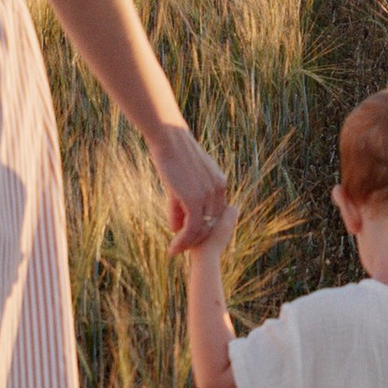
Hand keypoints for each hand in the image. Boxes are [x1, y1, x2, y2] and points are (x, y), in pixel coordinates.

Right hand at [154, 124, 230, 254]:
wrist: (168, 137)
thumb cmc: (172, 156)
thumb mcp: (180, 182)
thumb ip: (181, 205)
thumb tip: (176, 227)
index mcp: (219, 182)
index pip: (215, 214)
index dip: (203, 228)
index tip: (189, 237)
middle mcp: (218, 189)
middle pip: (210, 224)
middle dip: (196, 239)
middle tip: (180, 247)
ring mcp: (208, 194)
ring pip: (201, 229)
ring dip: (187, 243)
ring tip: (175, 250)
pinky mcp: (195, 198)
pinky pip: (192, 228)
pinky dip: (183, 241)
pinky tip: (173, 246)